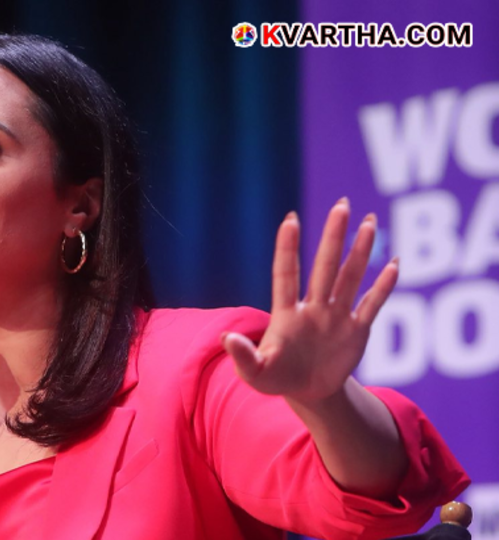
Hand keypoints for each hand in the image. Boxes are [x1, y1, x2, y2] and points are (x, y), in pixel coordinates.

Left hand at [222, 197, 397, 405]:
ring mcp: (336, 317)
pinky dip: (384, 287)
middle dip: (333, 237)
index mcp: (285, 314)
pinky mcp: (356, 331)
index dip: (288, 248)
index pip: (286, 274)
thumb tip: (227, 337)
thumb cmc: (275, 378)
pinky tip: (394, 264)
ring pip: (350, 277)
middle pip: (324, 266)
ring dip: (361, 251)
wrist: (306, 392)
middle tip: (342, 205)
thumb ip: (243, 355)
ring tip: (369, 222)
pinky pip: (372, 305)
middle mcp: (312, 308)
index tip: (290, 220)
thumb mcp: (254, 373)